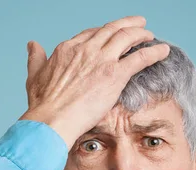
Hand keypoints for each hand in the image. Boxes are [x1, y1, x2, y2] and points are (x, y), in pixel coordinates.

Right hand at [18, 15, 169, 149]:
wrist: (52, 119)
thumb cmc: (43, 105)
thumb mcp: (34, 76)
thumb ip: (35, 59)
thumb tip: (32, 44)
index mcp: (67, 49)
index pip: (90, 34)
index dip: (103, 33)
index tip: (111, 35)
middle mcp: (86, 49)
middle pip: (111, 30)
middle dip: (126, 25)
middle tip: (138, 24)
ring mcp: (101, 60)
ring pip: (126, 37)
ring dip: (141, 33)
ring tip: (150, 34)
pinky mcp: (115, 74)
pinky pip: (140, 57)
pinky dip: (154, 51)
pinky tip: (163, 50)